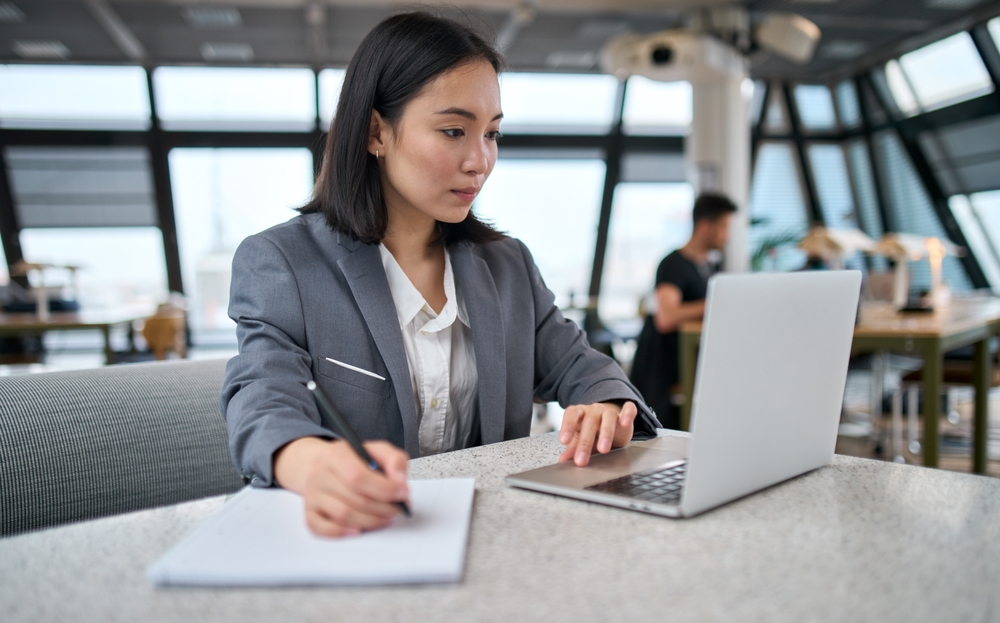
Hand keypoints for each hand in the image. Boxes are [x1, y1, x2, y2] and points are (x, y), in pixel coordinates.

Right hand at [275, 438, 409, 536]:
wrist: (324, 464)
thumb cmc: (355, 461)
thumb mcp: (377, 451)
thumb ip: (394, 460)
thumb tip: (400, 482)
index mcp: (336, 454)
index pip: (359, 476)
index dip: (385, 489)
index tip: (403, 494)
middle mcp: (320, 473)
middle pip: (354, 498)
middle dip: (382, 507)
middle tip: (397, 508)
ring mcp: (312, 495)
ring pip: (343, 515)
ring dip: (370, 521)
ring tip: (385, 517)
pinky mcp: (309, 512)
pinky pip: (321, 528)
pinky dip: (342, 532)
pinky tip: (358, 530)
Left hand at [557, 401, 636, 466]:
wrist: (611, 424)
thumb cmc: (592, 432)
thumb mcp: (580, 440)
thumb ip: (572, 449)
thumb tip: (563, 460)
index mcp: (580, 414)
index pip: (572, 414)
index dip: (567, 426)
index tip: (564, 441)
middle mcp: (594, 410)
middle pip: (589, 421)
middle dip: (585, 442)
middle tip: (581, 460)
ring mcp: (609, 410)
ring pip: (608, 417)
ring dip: (606, 433)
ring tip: (603, 450)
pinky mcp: (625, 413)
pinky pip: (628, 408)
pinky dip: (628, 413)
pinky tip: (625, 422)